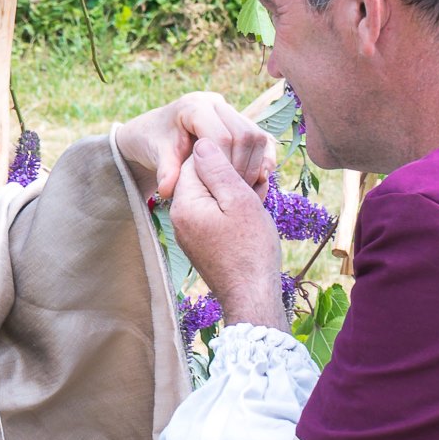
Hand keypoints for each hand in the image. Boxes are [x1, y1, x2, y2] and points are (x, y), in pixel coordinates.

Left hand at [108, 91, 274, 205]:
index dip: (224, 165)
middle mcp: (216, 103)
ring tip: (245, 190)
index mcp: (194, 106)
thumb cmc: (155, 141)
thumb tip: (167, 190)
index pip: (221, 136)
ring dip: (255, 165)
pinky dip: (263, 160)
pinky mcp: (241, 122)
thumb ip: (165, 171)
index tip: (221, 190)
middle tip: (236, 192)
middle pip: (245, 133)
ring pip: (257, 136)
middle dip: (243, 166)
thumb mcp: (156, 155)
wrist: (157, 132)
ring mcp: (231, 111)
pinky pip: (262, 140)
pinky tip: (258, 182)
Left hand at [164, 144, 288, 332]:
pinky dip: (234, 211)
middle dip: (231, 176)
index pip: (195, 160)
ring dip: (236, 194)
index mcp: (184, 204)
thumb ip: (217, 169)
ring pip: (213, 196)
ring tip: (258, 203)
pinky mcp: (202, 243)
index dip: (224, 157)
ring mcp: (190, 232)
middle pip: (203, 178)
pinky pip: (215, 215)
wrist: (252, 296)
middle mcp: (180, 217)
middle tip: (257, 186)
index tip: (247, 170)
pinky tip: (253, 218)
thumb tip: (201, 143)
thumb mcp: (238, 200)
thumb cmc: (250, 249)